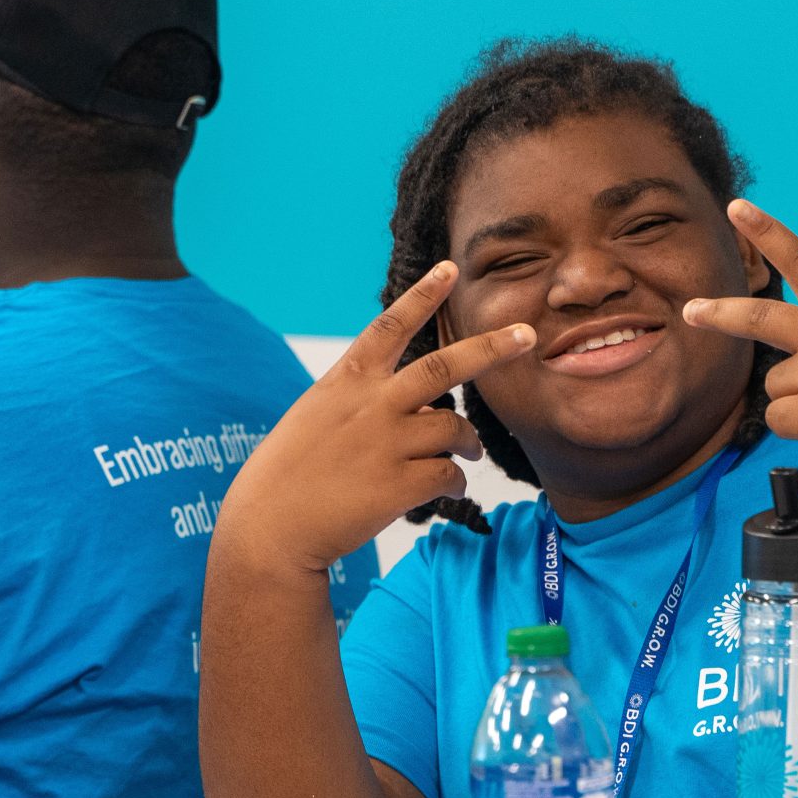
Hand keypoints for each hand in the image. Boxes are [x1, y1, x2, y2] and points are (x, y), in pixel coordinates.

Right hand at [215, 261, 535, 578]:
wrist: (270, 528)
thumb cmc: (291, 472)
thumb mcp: (319, 415)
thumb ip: (369, 402)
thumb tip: (426, 409)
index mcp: (346, 380)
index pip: (390, 326)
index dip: (422, 296)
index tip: (450, 269)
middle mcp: (371, 405)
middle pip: (443, 367)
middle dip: (491, 348)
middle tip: (527, 335)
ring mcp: (386, 444)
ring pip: (454, 429)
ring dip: (468, 442)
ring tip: (469, 452)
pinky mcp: (399, 485)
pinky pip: (449, 475)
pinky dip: (455, 481)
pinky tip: (447, 489)